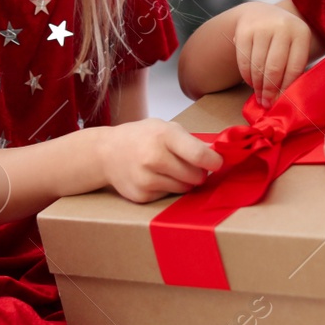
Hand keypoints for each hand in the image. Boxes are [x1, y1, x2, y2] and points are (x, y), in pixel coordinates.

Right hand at [97, 118, 224, 202]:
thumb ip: (191, 141)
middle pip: (195, 176)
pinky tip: (155, 177)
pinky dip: (168, 188)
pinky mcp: (142, 195)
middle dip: (198, 172)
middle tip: (190, 165)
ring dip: (185, 182)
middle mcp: (153, 157)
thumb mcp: (165, 128)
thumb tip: (217, 154)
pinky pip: (169, 196)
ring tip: (170, 169)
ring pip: (185, 188)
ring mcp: (146, 179)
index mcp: (163, 135)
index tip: (218, 163)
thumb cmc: (141, 137)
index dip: (213, 161)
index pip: (198, 154)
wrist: (106, 153)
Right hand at [233, 2, 313, 107]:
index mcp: (301, 33)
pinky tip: (250, 82)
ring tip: (259, 95)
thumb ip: (292, 68)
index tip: (280, 102)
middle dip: (269, 90)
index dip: (286, 88)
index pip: (294, 67)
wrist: (261, 14)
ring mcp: (262, 27)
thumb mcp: (294, 46)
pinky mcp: (244, 30)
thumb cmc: (282, 38)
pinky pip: (244, 60)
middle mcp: (282, 27)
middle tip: (266, 103)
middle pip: (274, 68)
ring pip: (258, 66)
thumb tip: (281, 98)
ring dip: (257, 85)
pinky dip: (246, 75)